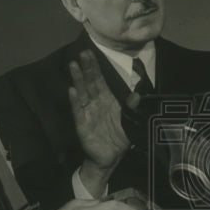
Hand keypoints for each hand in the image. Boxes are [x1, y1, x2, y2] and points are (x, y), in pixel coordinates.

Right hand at [68, 50, 135, 193]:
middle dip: (86, 68)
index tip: (89, 53)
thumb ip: (132, 107)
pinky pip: (78, 112)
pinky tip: (72, 91)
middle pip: (89, 83)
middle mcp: (95, 103)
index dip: (94, 67)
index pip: (99, 80)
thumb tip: (138, 95)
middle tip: (81, 53)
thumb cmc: (118, 137)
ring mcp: (87, 113)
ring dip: (78, 80)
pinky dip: (75, 101)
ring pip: (82, 93)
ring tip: (73, 66)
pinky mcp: (82, 125)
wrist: (111, 157)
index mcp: (106, 100)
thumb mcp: (129, 121)